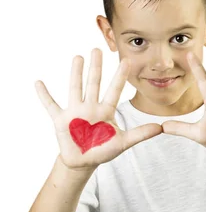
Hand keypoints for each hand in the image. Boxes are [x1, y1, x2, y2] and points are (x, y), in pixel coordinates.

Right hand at [35, 48, 162, 170]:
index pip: (115, 90)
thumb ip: (140, 134)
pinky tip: (38, 82)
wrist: (83, 162)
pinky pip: (51, 105)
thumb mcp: (122, 142)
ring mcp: (75, 111)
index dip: (121, 76)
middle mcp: (91, 106)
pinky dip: (44, 95)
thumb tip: (161, 128)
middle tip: (98, 49)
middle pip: (94, 83)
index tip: (127, 60)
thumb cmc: (102, 150)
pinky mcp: (61, 120)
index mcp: (106, 110)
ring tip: (78, 57)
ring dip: (76, 74)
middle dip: (96, 67)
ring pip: (75, 88)